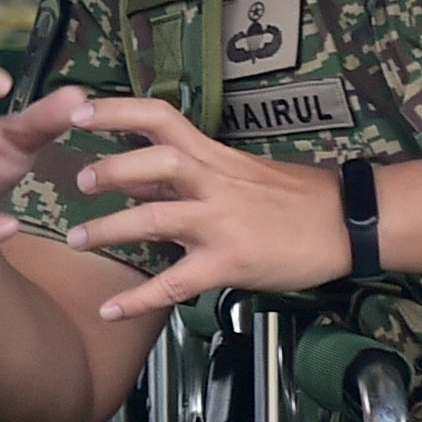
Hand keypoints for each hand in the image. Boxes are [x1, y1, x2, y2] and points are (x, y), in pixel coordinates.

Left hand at [55, 97, 349, 319]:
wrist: (347, 223)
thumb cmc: (295, 197)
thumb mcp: (237, 173)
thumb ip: (186, 176)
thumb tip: (134, 177)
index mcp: (214, 155)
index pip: (160, 117)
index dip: (117, 111)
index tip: (78, 112)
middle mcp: (214, 183)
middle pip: (155, 162)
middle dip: (111, 169)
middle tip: (76, 180)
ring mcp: (221, 223)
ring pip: (155, 220)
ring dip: (109, 229)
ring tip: (75, 239)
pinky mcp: (230, 262)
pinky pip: (176, 283)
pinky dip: (138, 298)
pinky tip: (109, 311)